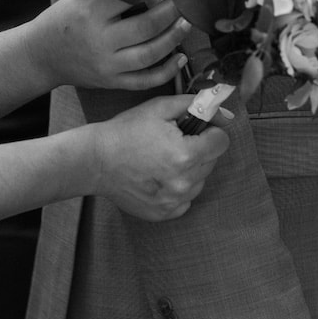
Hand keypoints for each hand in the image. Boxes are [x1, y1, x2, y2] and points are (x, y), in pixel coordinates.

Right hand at [31, 0, 191, 93]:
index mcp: (92, 14)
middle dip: (172, 10)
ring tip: (188, 22)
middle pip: (146, 27)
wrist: (40, 56)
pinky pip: (144, 81)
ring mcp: (107, 65)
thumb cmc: (63, 21)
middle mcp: (101, 41)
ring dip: (174, 38)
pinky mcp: (112, 83)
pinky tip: (181, 58)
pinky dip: (166, 71)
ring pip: (149, 55)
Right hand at [93, 94, 230, 220]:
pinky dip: (179, 188)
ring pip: (200, 180)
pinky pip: (186, 199)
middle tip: (174, 142)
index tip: (196, 129)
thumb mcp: (160, 107)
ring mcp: (173, 201)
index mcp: (185, 155)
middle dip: (199, 149)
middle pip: (212, 161)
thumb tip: (220, 109)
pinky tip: (160, 176)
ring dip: (191, 169)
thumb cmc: (126, 132)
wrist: (96, 161)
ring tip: (165, 160)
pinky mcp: (164, 213)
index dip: (211, 131)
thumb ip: (194, 105)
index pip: (222, 142)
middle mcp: (183, 182)